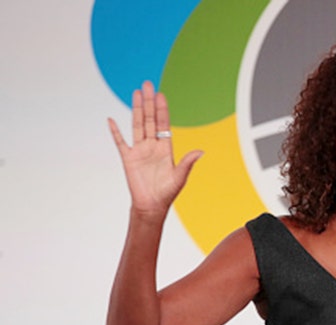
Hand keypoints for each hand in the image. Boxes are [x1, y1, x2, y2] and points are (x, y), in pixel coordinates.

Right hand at [108, 81, 201, 216]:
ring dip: (136, 109)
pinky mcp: (128, 158)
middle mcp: (152, 146)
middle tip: (147, 84)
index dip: (162, 110)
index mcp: (166, 148)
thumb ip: (188, 162)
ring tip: (136, 93)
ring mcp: (139, 150)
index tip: (161, 95)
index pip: (163, 124)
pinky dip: (115, 131)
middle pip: (150, 119)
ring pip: (137, 125)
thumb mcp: (180, 177)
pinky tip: (111, 120)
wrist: (152, 205)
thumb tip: (201, 151)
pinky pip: (120, 142)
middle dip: (149, 102)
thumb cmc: (167, 193)